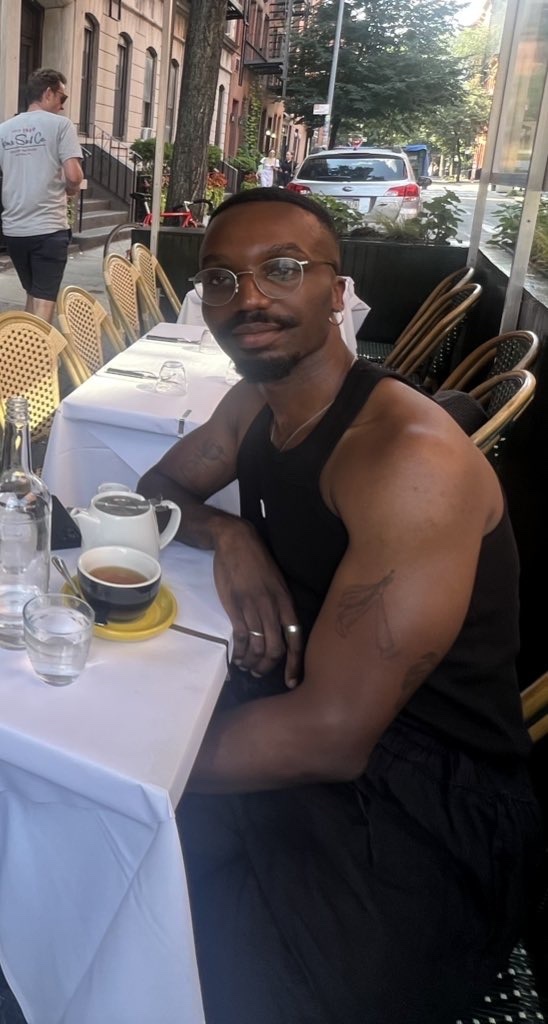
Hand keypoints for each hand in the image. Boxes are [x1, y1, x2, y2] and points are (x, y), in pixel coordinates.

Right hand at [213, 520, 302, 687]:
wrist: (236, 541)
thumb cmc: (258, 563)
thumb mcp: (278, 583)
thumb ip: (281, 607)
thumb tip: (284, 632)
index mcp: (286, 602)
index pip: (296, 639)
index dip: (295, 663)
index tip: (292, 681)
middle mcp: (272, 607)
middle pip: (276, 648)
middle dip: (268, 666)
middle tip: (260, 672)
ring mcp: (253, 608)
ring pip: (258, 646)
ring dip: (252, 662)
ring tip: (247, 666)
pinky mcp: (234, 606)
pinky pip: (241, 637)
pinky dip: (239, 652)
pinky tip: (237, 657)